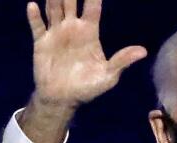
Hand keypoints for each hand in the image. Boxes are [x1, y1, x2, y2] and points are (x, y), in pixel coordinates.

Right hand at [28, 0, 146, 108]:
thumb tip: (144, 52)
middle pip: (71, 2)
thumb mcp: (108, 76)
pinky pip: (37, 26)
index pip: (93, 6)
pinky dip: (34, 16)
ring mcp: (56, 33)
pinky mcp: (42, 42)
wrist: (62, 99)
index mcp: (90, 32)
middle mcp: (73, 27)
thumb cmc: (87, 88)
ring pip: (54, 9)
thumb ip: (122, 61)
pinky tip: (33, 5)